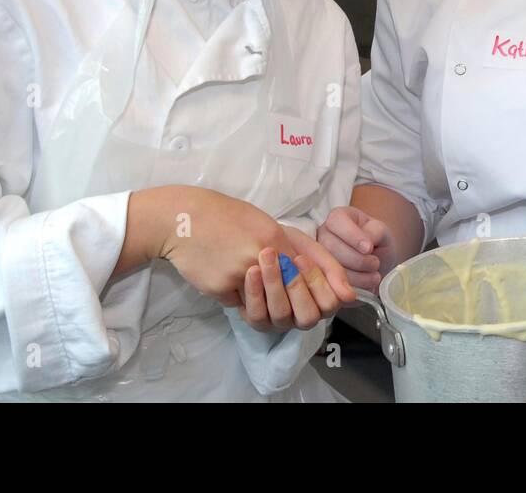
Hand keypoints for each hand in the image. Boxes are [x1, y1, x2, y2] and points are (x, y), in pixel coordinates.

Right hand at [154, 187, 352, 331]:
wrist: (183, 218)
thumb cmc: (226, 218)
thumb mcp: (264, 224)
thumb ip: (291, 247)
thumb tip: (314, 274)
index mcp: (277, 236)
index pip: (315, 267)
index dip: (330, 285)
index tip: (342, 298)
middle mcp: (264, 254)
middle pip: (296, 297)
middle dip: (299, 304)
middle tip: (292, 302)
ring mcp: (242, 272)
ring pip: (266, 307)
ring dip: (265, 302)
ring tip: (254, 287)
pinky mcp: (220, 287)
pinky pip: (237, 304)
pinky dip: (235, 297)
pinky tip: (225, 278)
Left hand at [236, 226, 356, 333]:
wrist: (260, 239)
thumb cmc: (290, 245)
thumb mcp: (314, 251)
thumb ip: (333, 271)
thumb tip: (350, 296)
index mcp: (322, 302)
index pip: (329, 304)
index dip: (315, 282)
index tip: (300, 257)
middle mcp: (303, 317)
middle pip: (308, 316)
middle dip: (295, 286)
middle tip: (283, 258)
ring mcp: (281, 322)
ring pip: (282, 315)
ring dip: (274, 285)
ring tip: (266, 257)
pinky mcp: (259, 321)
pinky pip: (257, 315)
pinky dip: (255, 292)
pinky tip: (252, 270)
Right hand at [317, 206, 394, 293]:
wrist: (378, 261)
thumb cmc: (377, 241)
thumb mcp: (381, 230)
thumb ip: (375, 231)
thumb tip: (366, 244)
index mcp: (337, 218)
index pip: (337, 222)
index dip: (353, 236)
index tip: (369, 248)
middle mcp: (323, 235)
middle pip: (332, 248)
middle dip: (358, 260)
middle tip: (375, 263)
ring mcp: (319, 257)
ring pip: (331, 268)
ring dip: (358, 276)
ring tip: (374, 275)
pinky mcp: (322, 278)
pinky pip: (333, 286)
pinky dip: (354, 288)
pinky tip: (366, 285)